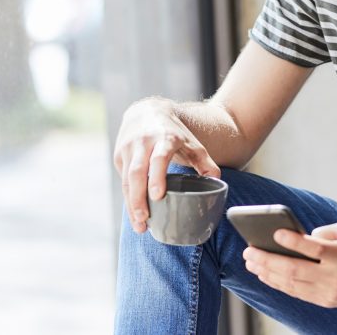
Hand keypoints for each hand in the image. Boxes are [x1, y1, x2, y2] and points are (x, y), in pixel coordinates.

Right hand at [113, 97, 220, 232]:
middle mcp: (143, 142)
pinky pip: (122, 180)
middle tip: (144, 220)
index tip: (158, 196)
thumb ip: (205, 163)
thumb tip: (216, 182)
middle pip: (137, 173)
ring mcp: (128, 149)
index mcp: (165, 138)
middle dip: (138, 198)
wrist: (147, 111)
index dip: (157, 176)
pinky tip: (135, 213)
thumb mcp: (192, 143)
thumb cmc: (174, 133)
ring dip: (131, 204)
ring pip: (126, 179)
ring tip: (140, 225)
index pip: (159, 158)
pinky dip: (128, 198)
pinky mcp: (119, 156)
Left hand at [242, 221, 336, 307]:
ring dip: (268, 273)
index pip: (312, 248)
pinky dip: (279, 284)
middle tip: (250, 251)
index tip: (275, 233)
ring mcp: (330, 293)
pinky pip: (297, 293)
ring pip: (291, 284)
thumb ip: (325, 231)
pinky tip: (268, 275)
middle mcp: (335, 277)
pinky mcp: (327, 302)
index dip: (292, 241)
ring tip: (252, 263)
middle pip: (294, 270)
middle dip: (267, 260)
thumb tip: (299, 238)